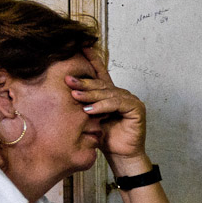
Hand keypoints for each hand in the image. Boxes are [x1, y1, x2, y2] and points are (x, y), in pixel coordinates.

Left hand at [67, 48, 146, 162]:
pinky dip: (103, 106)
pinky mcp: (137, 109)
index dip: (91, 60)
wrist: (121, 155)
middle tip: (68, 80)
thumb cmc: (105, 138)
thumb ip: (82, 105)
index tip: (80, 47)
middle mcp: (121, 94)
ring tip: (75, 96)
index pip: (99, 74)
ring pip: (108, 93)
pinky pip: (117, 103)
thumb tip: (64, 92)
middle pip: (101, 84)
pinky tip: (90, 110)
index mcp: (110, 94)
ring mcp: (130, 100)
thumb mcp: (88, 119)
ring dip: (90, 95)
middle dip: (83, 82)